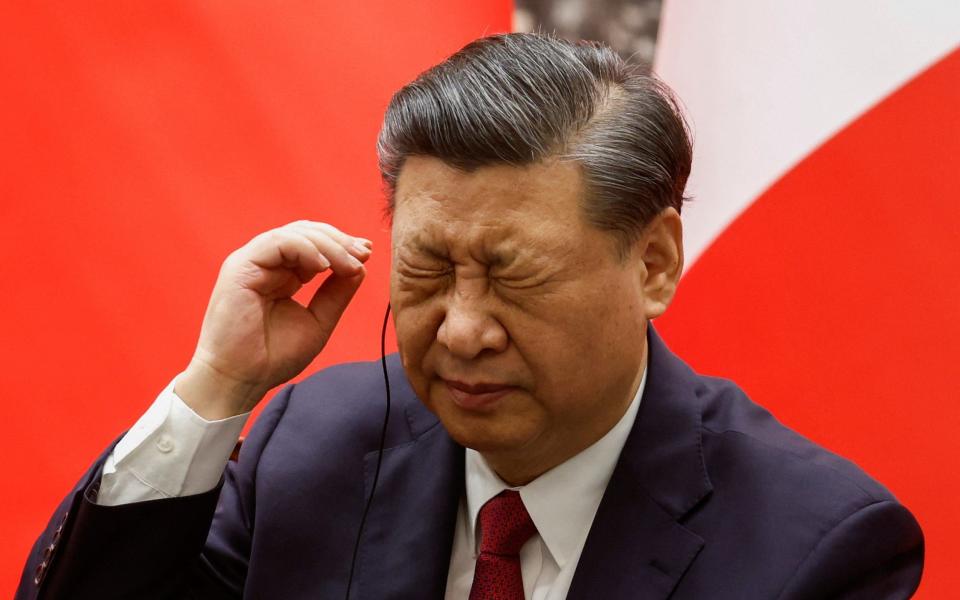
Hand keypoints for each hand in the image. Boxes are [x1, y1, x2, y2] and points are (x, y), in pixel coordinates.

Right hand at [175, 221, 371, 418]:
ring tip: (349, 263)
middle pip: (305, 232)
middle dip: (339, 240)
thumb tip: (360, 266)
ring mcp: (251, 264)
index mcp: (281, 275)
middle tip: (363, 253)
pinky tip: (323, 266)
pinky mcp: (240, 268)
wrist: (239, 381)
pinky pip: (276, 243)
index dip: (341, 245)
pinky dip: (305, 249)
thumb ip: (336, 294)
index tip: (367, 254)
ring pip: (294, 234)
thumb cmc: (271, 358)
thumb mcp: (317, 321)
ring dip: (328, 245)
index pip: (313, 245)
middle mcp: (266, 265)